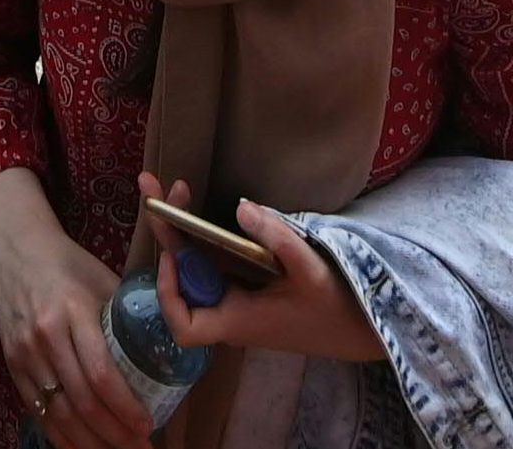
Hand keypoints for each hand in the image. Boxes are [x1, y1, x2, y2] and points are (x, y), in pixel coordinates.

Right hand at [0, 171, 150, 448]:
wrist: (16, 247)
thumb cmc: (68, 263)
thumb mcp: (102, 280)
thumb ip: (126, 317)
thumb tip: (163, 354)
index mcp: (73, 310)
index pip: (101, 372)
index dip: (125, 407)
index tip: (148, 425)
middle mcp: (45, 335)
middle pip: (82, 401)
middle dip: (115, 434)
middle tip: (140, 447)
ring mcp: (25, 353)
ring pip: (60, 414)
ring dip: (92, 444)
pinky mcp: (12, 365)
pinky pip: (38, 413)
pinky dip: (62, 438)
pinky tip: (84, 447)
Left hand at [145, 179, 382, 367]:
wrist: (360, 327)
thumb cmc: (334, 307)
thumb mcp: (310, 271)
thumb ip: (279, 239)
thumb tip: (242, 206)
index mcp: (238, 320)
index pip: (184, 326)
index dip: (168, 293)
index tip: (174, 254)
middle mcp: (231, 312)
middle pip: (182, 282)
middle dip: (166, 235)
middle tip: (152, 187)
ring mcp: (239, 300)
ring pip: (198, 270)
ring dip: (183, 232)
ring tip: (175, 188)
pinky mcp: (250, 289)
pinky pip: (216, 266)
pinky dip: (205, 239)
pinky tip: (202, 213)